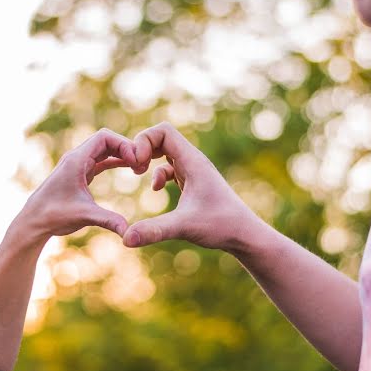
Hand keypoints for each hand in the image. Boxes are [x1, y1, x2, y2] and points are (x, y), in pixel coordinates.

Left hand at [19, 128, 137, 238]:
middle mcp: (77, 158)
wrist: (34, 221)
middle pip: (107, 140)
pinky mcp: (80, 173)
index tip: (136, 161)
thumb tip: (128, 232)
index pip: (104, 137)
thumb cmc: (54, 215)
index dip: (123, 144)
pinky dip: (116, 161)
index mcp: (76, 160)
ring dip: (122, 154)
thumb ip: (108, 220)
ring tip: (140, 166)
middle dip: (126, 148)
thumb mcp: (84, 216)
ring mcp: (78, 165)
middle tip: (142, 164)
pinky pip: (101, 160)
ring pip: (104, 149)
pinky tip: (129, 168)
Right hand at [123, 122, 263, 252]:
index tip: (137, 165)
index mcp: (192, 161)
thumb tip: (125, 239)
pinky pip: (171, 166)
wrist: (244, 234)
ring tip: (139, 174)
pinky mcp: (193, 183)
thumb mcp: (184, 227)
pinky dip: (159, 173)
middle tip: (134, 168)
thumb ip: (155, 230)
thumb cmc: (221, 226)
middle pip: (162, 137)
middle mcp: (193, 161)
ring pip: (166, 150)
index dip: (144, 141)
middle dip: (143, 147)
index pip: (163, 131)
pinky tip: (156, 190)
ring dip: (149, 158)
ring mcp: (193, 171)